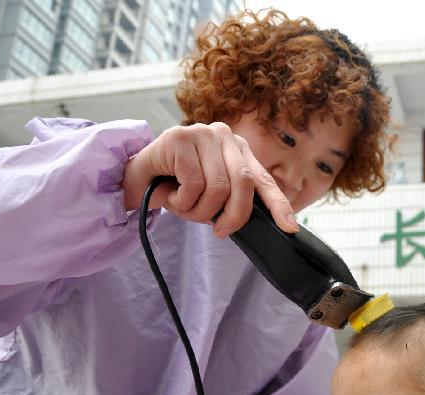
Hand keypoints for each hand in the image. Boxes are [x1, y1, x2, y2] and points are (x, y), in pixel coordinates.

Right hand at [122, 122, 297, 236]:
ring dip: (198, 211)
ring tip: (184, 206)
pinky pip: (193, 183)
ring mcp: (201, 132)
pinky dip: (182, 200)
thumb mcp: (212, 195)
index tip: (290, 228)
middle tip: (219, 231)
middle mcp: (224, 135)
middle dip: (233, 216)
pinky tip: (171, 195)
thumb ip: (235, 199)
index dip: (279, 205)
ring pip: (216, 188)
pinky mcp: (179, 137)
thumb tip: (267, 224)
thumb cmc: (177, 187)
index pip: (264, 179)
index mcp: (238, 149)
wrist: (135, 179)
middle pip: (243, 185)